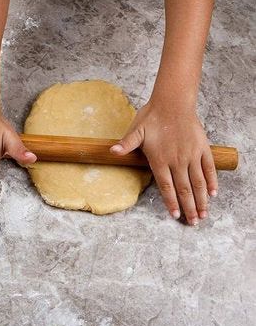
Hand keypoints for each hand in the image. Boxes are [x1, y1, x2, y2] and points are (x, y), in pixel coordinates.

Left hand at [110, 100, 217, 224]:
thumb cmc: (152, 117)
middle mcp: (177, 161)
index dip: (171, 203)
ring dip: (202, 200)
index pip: (167, 187)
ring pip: (199, 182)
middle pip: (185, 189)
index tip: (176, 215)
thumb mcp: (136, 131)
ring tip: (204, 214)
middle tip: (193, 223)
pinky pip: (208, 168)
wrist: (173, 102)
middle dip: (190, 208)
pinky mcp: (202, 148)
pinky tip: (213, 193)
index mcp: (160, 160)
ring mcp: (191, 155)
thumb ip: (126, 144)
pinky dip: (212, 181)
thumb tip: (112, 152)